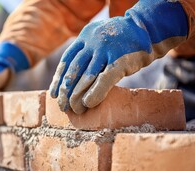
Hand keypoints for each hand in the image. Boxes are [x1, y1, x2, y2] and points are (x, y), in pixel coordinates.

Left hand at [50, 0, 187, 113]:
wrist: (148, 29)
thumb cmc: (121, 41)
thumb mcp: (99, 39)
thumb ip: (87, 53)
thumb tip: (71, 81)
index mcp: (85, 35)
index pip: (66, 61)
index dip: (58, 79)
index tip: (54, 94)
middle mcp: (93, 41)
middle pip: (73, 71)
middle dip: (66, 92)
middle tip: (63, 106)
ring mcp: (106, 50)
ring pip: (85, 78)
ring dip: (77, 97)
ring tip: (74, 109)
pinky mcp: (120, 61)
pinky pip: (103, 81)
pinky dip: (94, 94)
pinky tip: (88, 104)